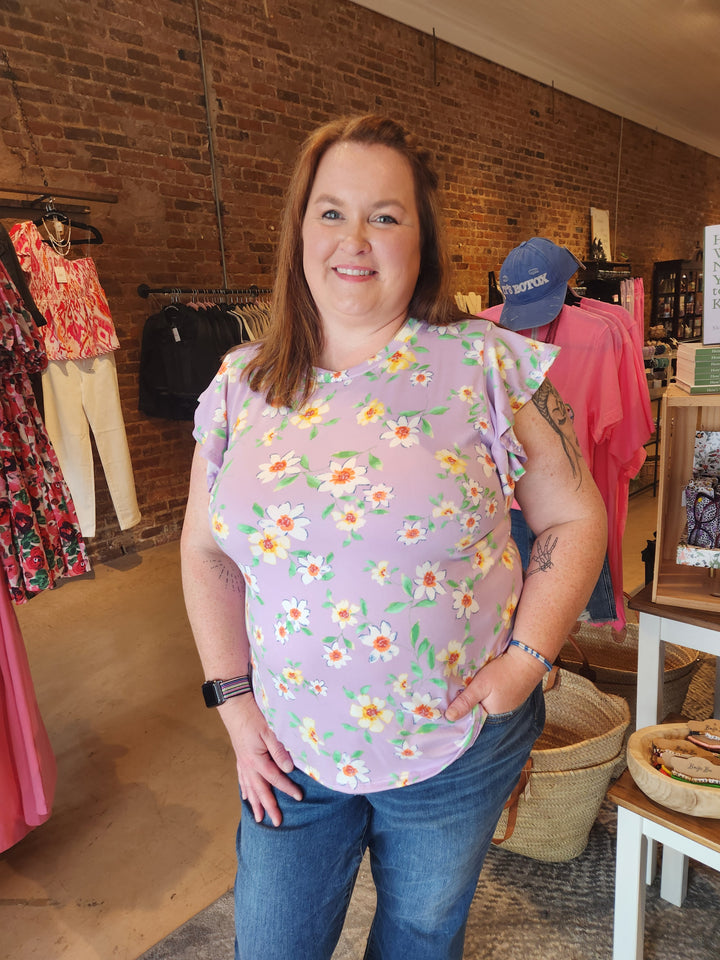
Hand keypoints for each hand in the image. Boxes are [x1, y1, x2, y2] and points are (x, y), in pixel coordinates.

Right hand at [219, 694, 302, 826]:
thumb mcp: (269, 731)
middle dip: (269, 807)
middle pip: (260, 790)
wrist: (234, 707)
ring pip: (249, 788)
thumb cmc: (254, 716)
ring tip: (259, 818)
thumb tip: (289, 769)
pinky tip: (246, 797)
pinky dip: (245, 790)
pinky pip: (242, 779)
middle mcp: (248, 765)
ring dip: (255, 804)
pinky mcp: (240, 758)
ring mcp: (242, 762)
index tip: (299, 797)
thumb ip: (279, 751)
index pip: (275, 779)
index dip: (287, 789)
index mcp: (256, 760)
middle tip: (277, 823)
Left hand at [445, 646, 546, 721]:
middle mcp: (500, 714)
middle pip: (478, 711)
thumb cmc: (503, 673)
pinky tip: (478, 685)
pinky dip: (486, 692)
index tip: (446, 710)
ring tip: (462, 690)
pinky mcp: (509, 695)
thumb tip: (448, 717)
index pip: (472, 720)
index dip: (460, 714)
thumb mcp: (480, 686)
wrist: (528, 659)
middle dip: (467, 705)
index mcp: (492, 716)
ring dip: (476, 697)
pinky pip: (492, 697)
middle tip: (451, 697)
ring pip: (485, 703)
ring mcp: (507, 704)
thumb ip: (465, 702)